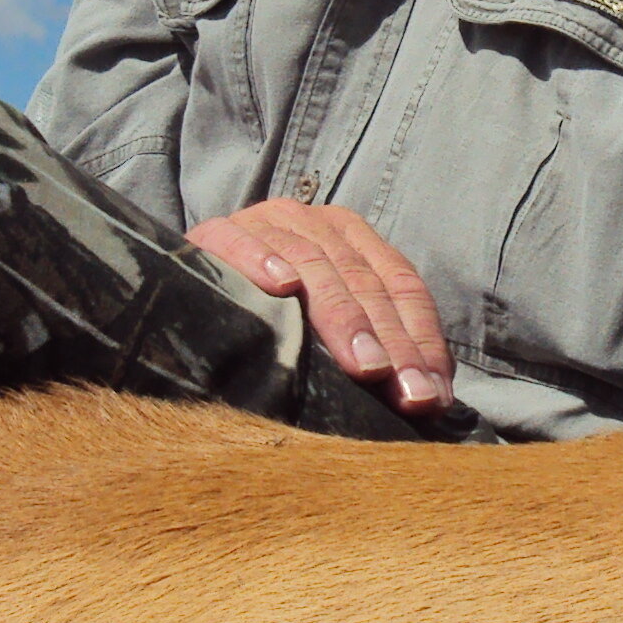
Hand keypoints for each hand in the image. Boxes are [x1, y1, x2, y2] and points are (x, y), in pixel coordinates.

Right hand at [184, 200, 453, 416]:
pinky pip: (243, 242)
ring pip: (315, 266)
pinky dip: (264, 260)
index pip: (401, 284)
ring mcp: (268, 222)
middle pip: (365, 282)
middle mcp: (316, 224)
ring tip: (364, 366)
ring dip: (343, 317)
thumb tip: (430, 400)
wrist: (189, 277)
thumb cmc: (270, 309)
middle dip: (393, 343)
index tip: (433, 395)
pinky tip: (281, 287)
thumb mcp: (328, 321)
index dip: (421, 339)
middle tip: (409, 395)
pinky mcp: (217, 231)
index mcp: (353, 238)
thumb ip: (375, 344)